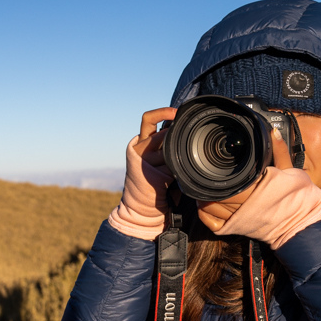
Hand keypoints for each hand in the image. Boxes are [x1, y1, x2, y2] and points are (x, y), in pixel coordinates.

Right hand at [107, 108, 177, 239]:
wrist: (142, 209)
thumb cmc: (156, 185)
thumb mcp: (161, 160)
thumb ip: (166, 144)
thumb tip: (182, 130)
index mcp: (140, 141)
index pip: (149, 119)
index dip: (163, 112)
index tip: (177, 112)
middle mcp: (138, 147)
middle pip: (163, 134)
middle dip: (175, 145)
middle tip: (178, 158)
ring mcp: (140, 157)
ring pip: (167, 150)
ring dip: (174, 162)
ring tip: (169, 175)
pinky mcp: (144, 168)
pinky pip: (168, 164)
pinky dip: (173, 172)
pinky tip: (168, 181)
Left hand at [198, 128, 320, 248]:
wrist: (305, 222)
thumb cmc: (300, 197)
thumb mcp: (291, 169)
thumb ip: (279, 150)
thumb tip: (273, 131)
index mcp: (257, 188)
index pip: (231, 181)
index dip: (218, 174)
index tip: (213, 165)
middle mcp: (247, 205)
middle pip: (219, 194)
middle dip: (209, 185)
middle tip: (203, 173)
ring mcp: (241, 219)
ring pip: (213, 209)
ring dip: (204, 198)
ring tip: (201, 187)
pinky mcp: (240, 229)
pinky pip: (215, 225)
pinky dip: (206, 215)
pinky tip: (204, 205)